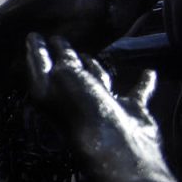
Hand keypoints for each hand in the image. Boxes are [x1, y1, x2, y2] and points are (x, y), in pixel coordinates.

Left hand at [24, 33, 158, 140]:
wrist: (119, 147)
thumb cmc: (83, 108)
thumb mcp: (64, 75)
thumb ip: (62, 58)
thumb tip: (58, 44)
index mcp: (49, 91)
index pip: (39, 63)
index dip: (36, 48)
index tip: (32, 34)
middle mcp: (72, 98)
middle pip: (69, 70)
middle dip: (66, 56)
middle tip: (62, 40)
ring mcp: (101, 106)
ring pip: (98, 80)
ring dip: (97, 68)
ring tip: (91, 56)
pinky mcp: (128, 111)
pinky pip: (137, 91)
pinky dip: (143, 82)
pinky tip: (148, 73)